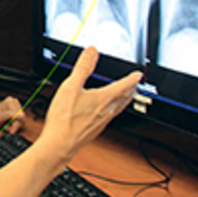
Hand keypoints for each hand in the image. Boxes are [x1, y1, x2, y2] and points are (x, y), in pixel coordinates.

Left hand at [0, 96, 25, 133]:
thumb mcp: (0, 117)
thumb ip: (11, 115)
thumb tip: (22, 114)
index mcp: (10, 101)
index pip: (19, 115)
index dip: (16, 125)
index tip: (11, 132)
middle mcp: (14, 102)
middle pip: (21, 118)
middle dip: (14, 125)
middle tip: (5, 127)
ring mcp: (15, 106)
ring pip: (21, 120)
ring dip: (13, 125)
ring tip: (5, 124)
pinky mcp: (16, 111)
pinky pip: (20, 120)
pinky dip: (14, 124)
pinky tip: (8, 123)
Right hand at [35, 47, 140, 162]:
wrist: (59, 145)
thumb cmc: (64, 119)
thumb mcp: (71, 87)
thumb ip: (82, 68)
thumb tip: (92, 51)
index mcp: (103, 99)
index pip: (123, 86)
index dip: (132, 78)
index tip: (138, 74)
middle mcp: (106, 112)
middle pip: (124, 99)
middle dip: (131, 90)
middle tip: (135, 85)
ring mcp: (101, 123)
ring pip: (118, 109)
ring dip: (124, 101)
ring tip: (125, 97)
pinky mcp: (94, 131)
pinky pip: (109, 118)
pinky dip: (113, 111)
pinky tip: (105, 113)